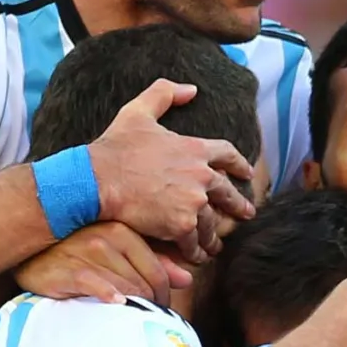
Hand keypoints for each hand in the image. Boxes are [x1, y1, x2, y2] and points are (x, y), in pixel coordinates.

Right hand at [15, 221, 187, 306]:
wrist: (32, 256)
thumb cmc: (80, 254)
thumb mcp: (118, 252)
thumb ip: (154, 261)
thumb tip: (187, 279)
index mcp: (124, 230)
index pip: (158, 269)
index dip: (164, 294)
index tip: (161, 308)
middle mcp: (107, 238)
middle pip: (144, 281)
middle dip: (151, 304)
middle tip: (148, 319)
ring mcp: (87, 252)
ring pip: (125, 287)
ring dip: (134, 307)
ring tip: (132, 319)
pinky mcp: (69, 270)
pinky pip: (96, 285)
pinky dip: (108, 296)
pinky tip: (114, 304)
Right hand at [88, 80, 258, 245]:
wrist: (100, 179)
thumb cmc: (116, 147)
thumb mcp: (138, 111)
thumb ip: (164, 94)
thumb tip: (191, 89)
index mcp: (195, 149)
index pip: (227, 155)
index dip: (239, 164)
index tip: (247, 173)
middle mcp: (201, 176)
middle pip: (228, 193)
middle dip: (238, 204)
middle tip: (246, 213)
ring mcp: (193, 202)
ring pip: (211, 222)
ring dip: (214, 234)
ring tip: (216, 243)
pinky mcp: (182, 225)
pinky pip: (194, 242)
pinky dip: (196, 251)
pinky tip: (197, 257)